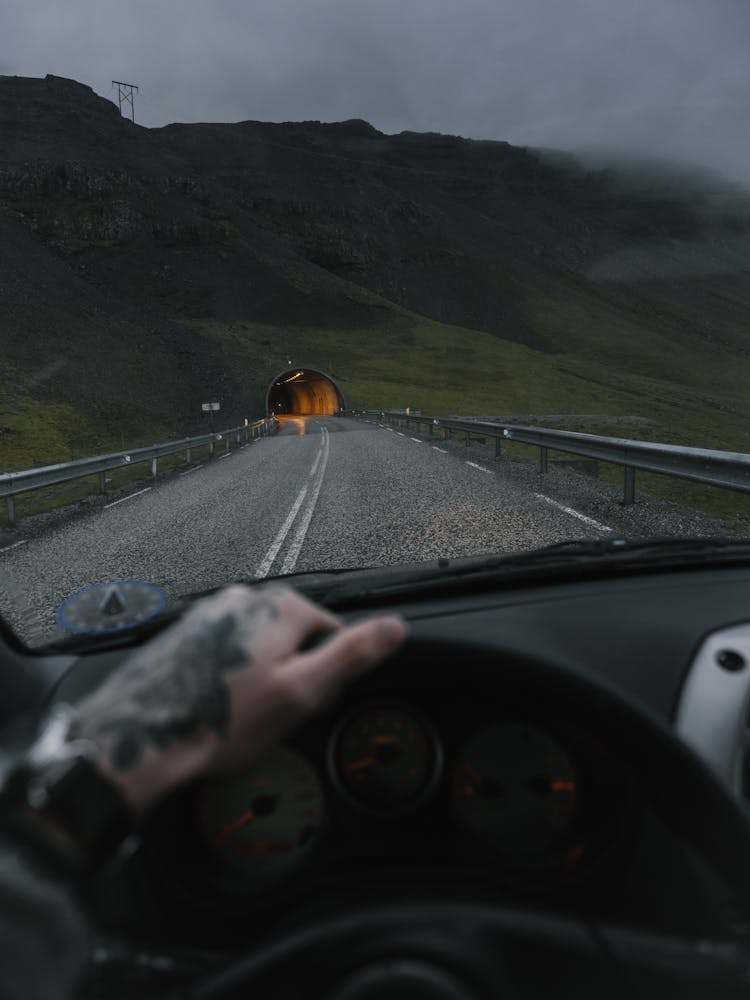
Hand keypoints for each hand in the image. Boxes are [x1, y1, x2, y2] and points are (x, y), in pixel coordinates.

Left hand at [74, 585, 406, 818]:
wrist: (142, 740)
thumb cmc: (222, 721)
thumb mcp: (302, 693)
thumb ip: (352, 654)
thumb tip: (397, 626)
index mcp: (280, 605)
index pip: (332, 632)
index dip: (327, 675)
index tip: (310, 705)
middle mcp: (244, 598)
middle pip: (295, 635)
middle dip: (294, 673)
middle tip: (275, 715)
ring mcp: (210, 613)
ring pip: (260, 645)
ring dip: (262, 675)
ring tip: (243, 715)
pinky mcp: (186, 633)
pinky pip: (227, 652)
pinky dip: (231, 677)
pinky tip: (219, 706)